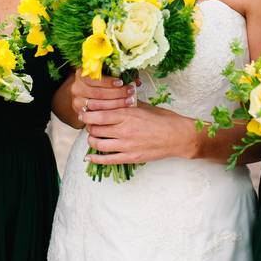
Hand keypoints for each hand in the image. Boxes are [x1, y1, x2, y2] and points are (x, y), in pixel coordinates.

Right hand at [71, 72, 138, 116]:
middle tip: (130, 93)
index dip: (108, 81)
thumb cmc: (99, 83)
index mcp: (81, 74)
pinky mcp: (80, 113)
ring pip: (96, 105)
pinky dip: (109, 113)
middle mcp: (76, 88)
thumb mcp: (106, 75)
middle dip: (116, 94)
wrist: (84, 95)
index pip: (94, 78)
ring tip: (128, 102)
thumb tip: (137, 80)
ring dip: (115, 104)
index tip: (121, 83)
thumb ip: (119, 75)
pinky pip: (95, 115)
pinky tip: (120, 111)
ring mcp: (77, 101)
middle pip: (97, 93)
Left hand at [82, 103, 197, 163]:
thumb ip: (128, 105)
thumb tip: (115, 100)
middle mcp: (124, 130)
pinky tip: (89, 158)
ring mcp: (126, 145)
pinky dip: (95, 159)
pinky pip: (108, 160)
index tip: (83, 113)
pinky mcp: (130, 157)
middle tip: (89, 125)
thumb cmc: (163, 119)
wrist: (177, 136)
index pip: (99, 115)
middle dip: (89, 127)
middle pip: (95, 129)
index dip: (87, 114)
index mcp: (127, 115)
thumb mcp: (144, 107)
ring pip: (98, 144)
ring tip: (92, 138)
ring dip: (91, 141)